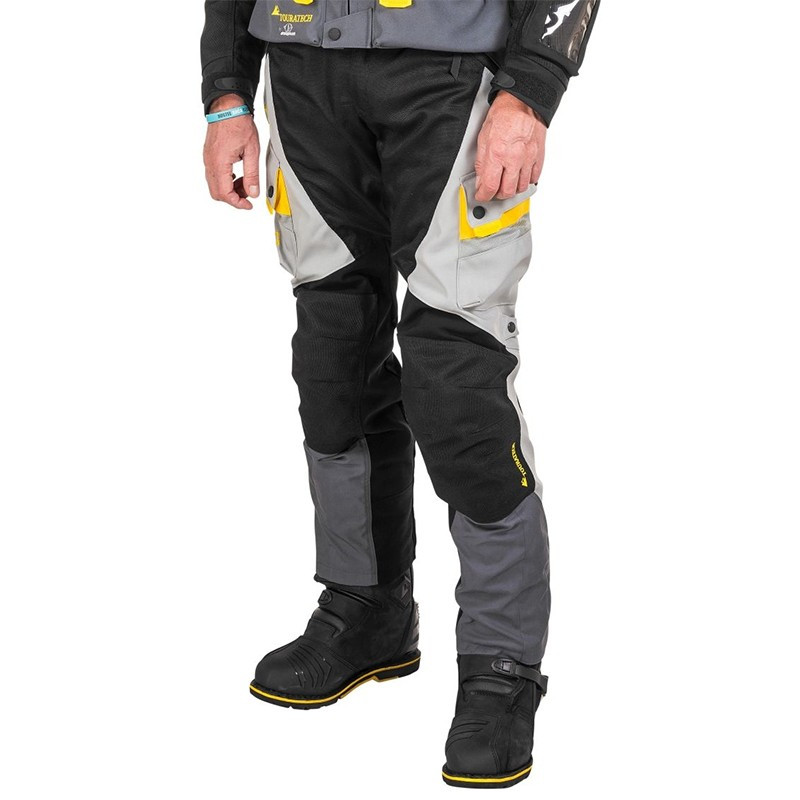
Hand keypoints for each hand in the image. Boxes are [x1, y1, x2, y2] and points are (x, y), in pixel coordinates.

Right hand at [203, 94, 260, 209]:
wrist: (227, 106)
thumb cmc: (238, 123)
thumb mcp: (252, 151)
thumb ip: (252, 174)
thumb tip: (253, 192)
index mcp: (220, 163)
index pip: (225, 194)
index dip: (237, 203)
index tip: (248, 205)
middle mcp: (210, 163)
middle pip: (217, 193)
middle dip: (233, 198)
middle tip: (247, 193)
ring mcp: (207, 159)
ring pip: (214, 185)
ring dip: (229, 189)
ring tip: (245, 182)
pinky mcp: (209, 156)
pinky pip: (213, 176)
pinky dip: (225, 180)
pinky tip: (237, 174)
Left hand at [474, 90, 546, 202]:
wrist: (522, 101)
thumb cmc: (504, 115)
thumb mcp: (483, 138)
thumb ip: (482, 162)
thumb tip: (481, 179)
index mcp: (497, 154)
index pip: (490, 187)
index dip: (484, 195)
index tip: (482, 195)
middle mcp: (514, 158)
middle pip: (507, 192)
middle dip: (498, 195)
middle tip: (494, 191)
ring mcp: (528, 158)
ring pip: (521, 187)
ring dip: (513, 188)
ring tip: (507, 182)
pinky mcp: (538, 156)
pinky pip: (534, 177)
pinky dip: (526, 180)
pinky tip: (520, 175)